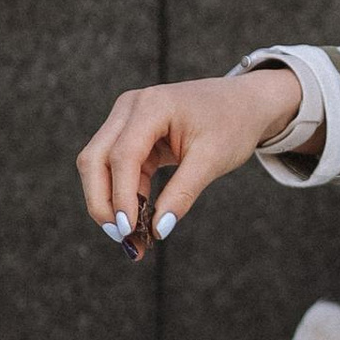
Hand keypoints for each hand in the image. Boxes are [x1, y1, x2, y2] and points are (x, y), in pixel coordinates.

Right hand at [77, 67, 303, 256]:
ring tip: (133, 237)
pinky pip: (117, 169)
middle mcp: (131, 108)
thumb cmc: (232, 123)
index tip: (129, 230)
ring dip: (110, 202)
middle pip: (94, 159)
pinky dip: (124, 195)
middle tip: (121, 237)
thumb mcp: (213, 160)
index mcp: (152, 105)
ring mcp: (127, 119)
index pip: (123, 155)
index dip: (121, 195)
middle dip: (102, 201)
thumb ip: (183, 193)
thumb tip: (159, 229)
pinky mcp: (131, 134)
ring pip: (98, 165)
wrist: (244, 103)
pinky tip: (139, 220)